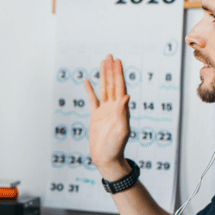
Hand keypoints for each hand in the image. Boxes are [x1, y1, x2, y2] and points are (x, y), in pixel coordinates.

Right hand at [85, 55, 130, 177]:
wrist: (107, 158)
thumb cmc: (116, 147)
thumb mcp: (122, 130)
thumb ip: (123, 113)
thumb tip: (126, 95)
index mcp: (121, 109)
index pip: (120, 87)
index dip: (118, 74)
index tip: (117, 61)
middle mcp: (114, 107)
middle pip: (112, 84)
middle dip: (111, 70)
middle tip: (110, 56)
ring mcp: (104, 111)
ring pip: (103, 89)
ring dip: (103, 76)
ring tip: (102, 63)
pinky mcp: (96, 116)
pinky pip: (92, 100)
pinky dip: (90, 90)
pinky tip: (87, 81)